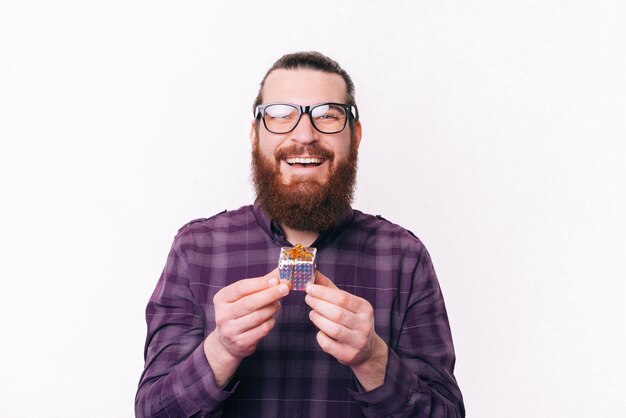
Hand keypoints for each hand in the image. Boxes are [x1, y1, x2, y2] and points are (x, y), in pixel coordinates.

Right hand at [204, 268, 289, 385]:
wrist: (227, 342)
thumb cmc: (239, 312)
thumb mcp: (243, 296)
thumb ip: (261, 283)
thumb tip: (280, 271)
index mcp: (222, 298)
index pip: (241, 288)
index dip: (260, 283)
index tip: (276, 279)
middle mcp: (223, 314)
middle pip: (249, 303)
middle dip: (270, 294)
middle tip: (285, 288)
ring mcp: (230, 330)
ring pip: (257, 317)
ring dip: (272, 308)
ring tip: (278, 304)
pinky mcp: (241, 342)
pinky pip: (262, 329)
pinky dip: (271, 321)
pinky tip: (272, 317)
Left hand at [305, 271, 387, 389]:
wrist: (367, 349)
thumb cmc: (352, 320)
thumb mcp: (347, 303)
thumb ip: (330, 288)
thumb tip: (313, 272)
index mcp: (365, 308)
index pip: (342, 298)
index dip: (323, 292)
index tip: (309, 287)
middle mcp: (364, 325)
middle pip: (337, 313)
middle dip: (318, 304)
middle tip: (308, 298)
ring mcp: (357, 341)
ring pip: (333, 329)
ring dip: (318, 319)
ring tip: (312, 313)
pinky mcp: (348, 355)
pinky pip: (328, 344)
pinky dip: (320, 336)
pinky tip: (320, 330)